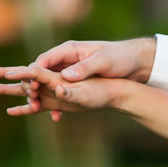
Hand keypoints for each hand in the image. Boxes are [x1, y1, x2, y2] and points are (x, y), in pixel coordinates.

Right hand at [0, 37, 154, 120]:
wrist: (136, 63)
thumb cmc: (120, 58)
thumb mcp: (103, 62)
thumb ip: (84, 68)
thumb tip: (66, 77)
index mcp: (69, 50)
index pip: (44, 60)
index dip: (33, 73)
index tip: (31, 87)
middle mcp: (66, 60)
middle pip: (41, 73)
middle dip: (34, 87)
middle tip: (31, 101)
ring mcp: (70, 71)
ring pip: (48, 84)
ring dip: (42, 97)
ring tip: (37, 110)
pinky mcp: (77, 82)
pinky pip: (60, 92)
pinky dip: (56, 102)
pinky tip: (56, 116)